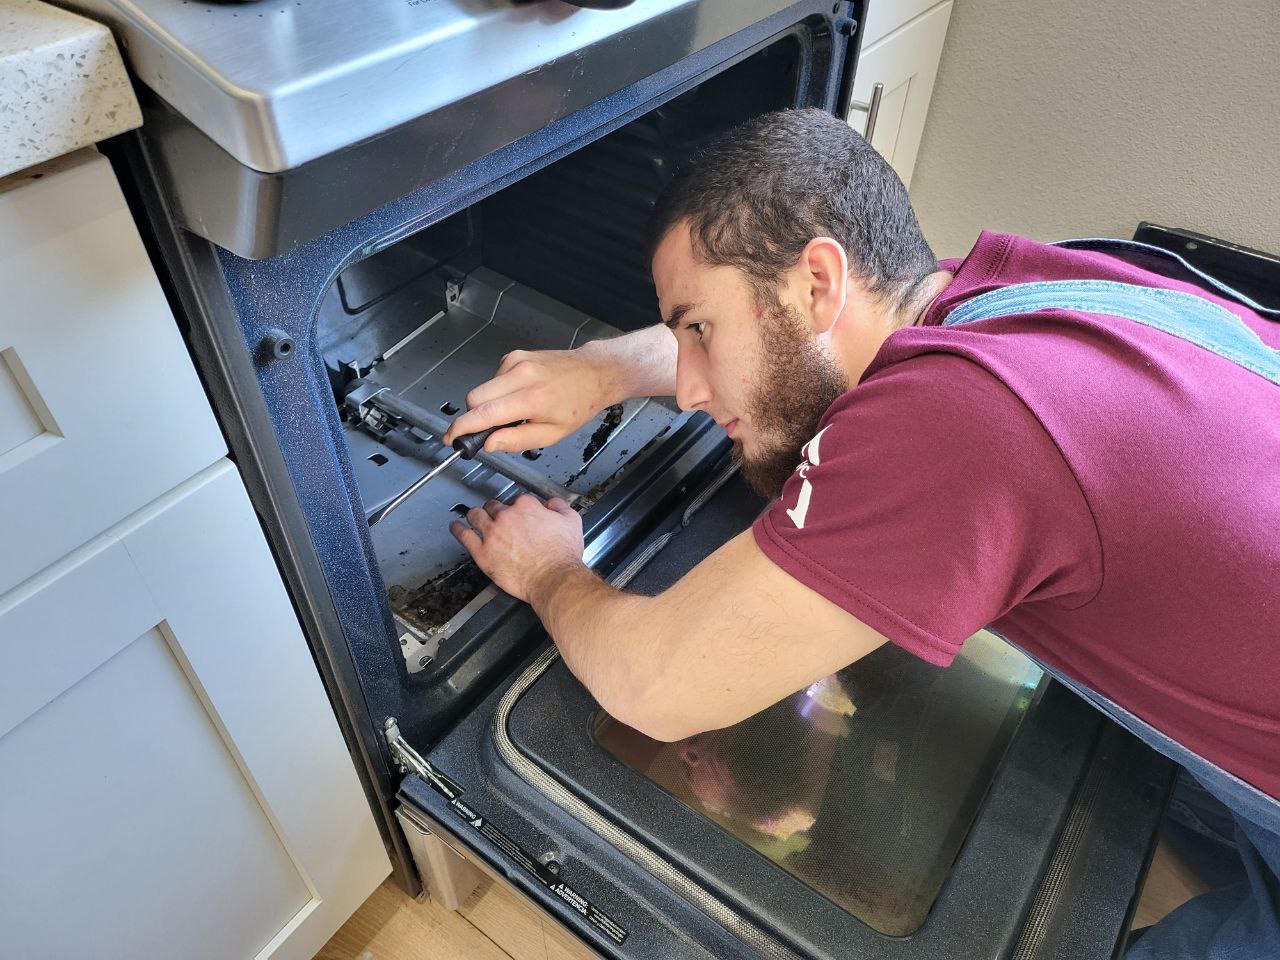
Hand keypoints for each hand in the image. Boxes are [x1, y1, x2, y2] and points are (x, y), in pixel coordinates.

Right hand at [443, 346, 613, 453]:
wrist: (593, 372)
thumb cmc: (577, 403)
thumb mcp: (552, 434)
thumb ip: (517, 441)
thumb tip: (489, 444)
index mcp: (531, 398)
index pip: (484, 413)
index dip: (462, 427)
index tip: (451, 437)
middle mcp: (521, 375)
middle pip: (474, 397)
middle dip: (474, 416)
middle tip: (489, 429)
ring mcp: (517, 361)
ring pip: (482, 388)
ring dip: (489, 404)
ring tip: (515, 410)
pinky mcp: (515, 355)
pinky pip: (493, 378)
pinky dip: (499, 391)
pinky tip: (519, 395)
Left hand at [450, 495, 584, 602]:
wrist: (553, 578)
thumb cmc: (562, 556)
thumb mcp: (571, 521)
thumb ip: (559, 506)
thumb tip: (551, 503)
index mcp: (527, 506)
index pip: (517, 500)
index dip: (518, 508)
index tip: (519, 514)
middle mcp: (507, 516)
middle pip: (495, 506)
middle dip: (496, 511)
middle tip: (498, 518)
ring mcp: (492, 533)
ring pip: (476, 516)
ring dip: (475, 515)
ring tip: (474, 517)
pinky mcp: (482, 552)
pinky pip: (464, 536)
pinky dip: (458, 529)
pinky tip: (456, 528)